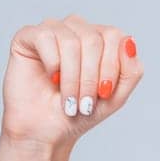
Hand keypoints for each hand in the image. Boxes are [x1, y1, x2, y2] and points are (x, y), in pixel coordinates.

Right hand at [0, 14, 144, 150]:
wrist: (48, 131)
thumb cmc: (80, 112)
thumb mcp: (116, 96)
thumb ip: (131, 70)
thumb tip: (130, 41)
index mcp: (100, 38)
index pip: (114, 36)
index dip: (111, 67)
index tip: (103, 93)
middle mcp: (76, 29)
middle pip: (93, 39)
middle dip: (90, 78)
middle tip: (84, 102)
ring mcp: (52, 30)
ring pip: (70, 41)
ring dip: (72, 77)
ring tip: (69, 99)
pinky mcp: (27, 36)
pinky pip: (45, 37)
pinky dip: (52, 64)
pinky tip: (51, 79)